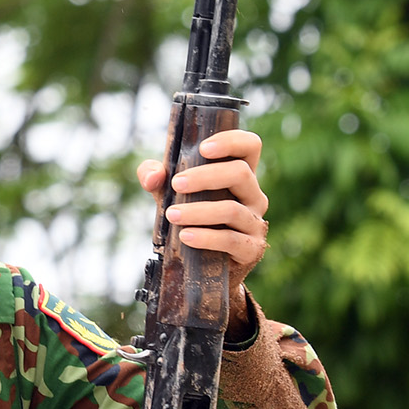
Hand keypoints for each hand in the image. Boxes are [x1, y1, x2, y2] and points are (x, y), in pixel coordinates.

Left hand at [137, 128, 269, 334]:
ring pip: (232, 209)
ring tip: (171, 215)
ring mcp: (255, 222)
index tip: (203, 148)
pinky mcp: (251, 249)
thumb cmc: (190, 218)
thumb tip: (153, 176)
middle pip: (240, 172)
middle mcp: (254, 195)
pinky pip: (231, 240)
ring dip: (198, 211)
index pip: (250, 145)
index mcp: (240, 174)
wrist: (202, 267)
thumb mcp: (170, 193)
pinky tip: (185, 237)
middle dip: (205, 176)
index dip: (231, 141)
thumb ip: (155, 177)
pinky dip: (206, 237)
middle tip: (176, 184)